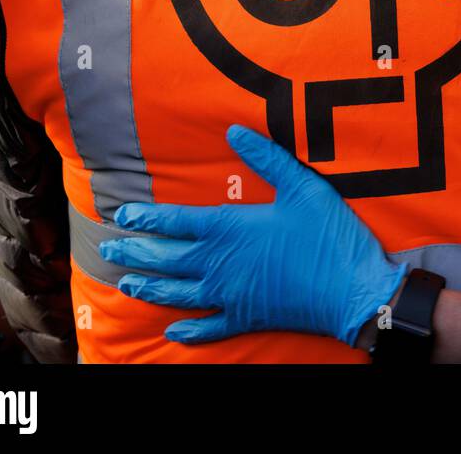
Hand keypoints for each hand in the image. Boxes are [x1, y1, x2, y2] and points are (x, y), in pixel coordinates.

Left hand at [99, 125, 406, 346]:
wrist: (351, 289)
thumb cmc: (328, 235)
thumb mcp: (302, 186)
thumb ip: (267, 158)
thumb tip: (234, 130)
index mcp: (229, 228)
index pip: (175, 220)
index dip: (146, 217)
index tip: (121, 214)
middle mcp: (219, 264)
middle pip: (166, 257)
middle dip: (135, 251)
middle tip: (109, 248)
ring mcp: (229, 295)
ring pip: (176, 293)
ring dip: (148, 287)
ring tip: (126, 282)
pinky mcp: (246, 317)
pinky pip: (208, 328)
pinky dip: (187, 331)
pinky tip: (172, 331)